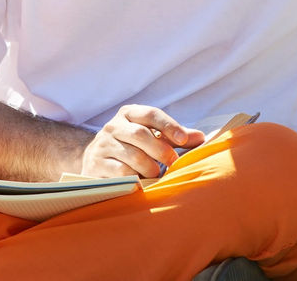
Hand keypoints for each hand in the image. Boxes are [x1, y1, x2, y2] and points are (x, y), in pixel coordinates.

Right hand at [81, 105, 204, 178]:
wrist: (94, 160)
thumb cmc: (131, 146)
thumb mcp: (150, 136)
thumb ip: (173, 137)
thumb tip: (201, 138)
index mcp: (128, 114)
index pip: (150, 114)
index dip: (168, 126)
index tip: (184, 139)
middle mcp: (113, 126)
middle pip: (140, 135)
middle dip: (161, 150)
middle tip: (173, 162)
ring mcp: (103, 145)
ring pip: (132, 156)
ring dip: (150, 168)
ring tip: (156, 173)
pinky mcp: (96, 164)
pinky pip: (121, 173)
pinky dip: (136, 178)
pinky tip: (141, 182)